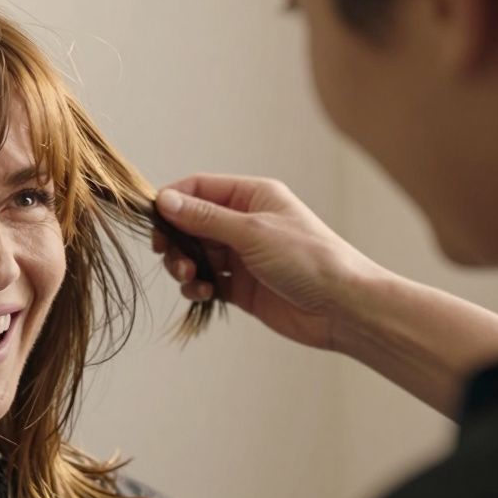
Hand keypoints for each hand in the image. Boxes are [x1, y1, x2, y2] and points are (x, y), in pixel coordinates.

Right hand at [153, 173, 385, 351]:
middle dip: (176, 241)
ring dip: (184, 266)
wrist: (343, 308)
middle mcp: (244, 223)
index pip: (199, 189)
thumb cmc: (308, 260)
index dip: (172, 202)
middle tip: (171, 258)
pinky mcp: (240, 286)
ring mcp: (241, 255)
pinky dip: (197, 287)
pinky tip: (203, 294)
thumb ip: (204, 218)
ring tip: (191, 278)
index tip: (154, 222)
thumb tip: (164, 200)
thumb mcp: (252, 232)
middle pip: (190, 224)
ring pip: (195, 254)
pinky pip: (206, 280)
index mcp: (251, 197)